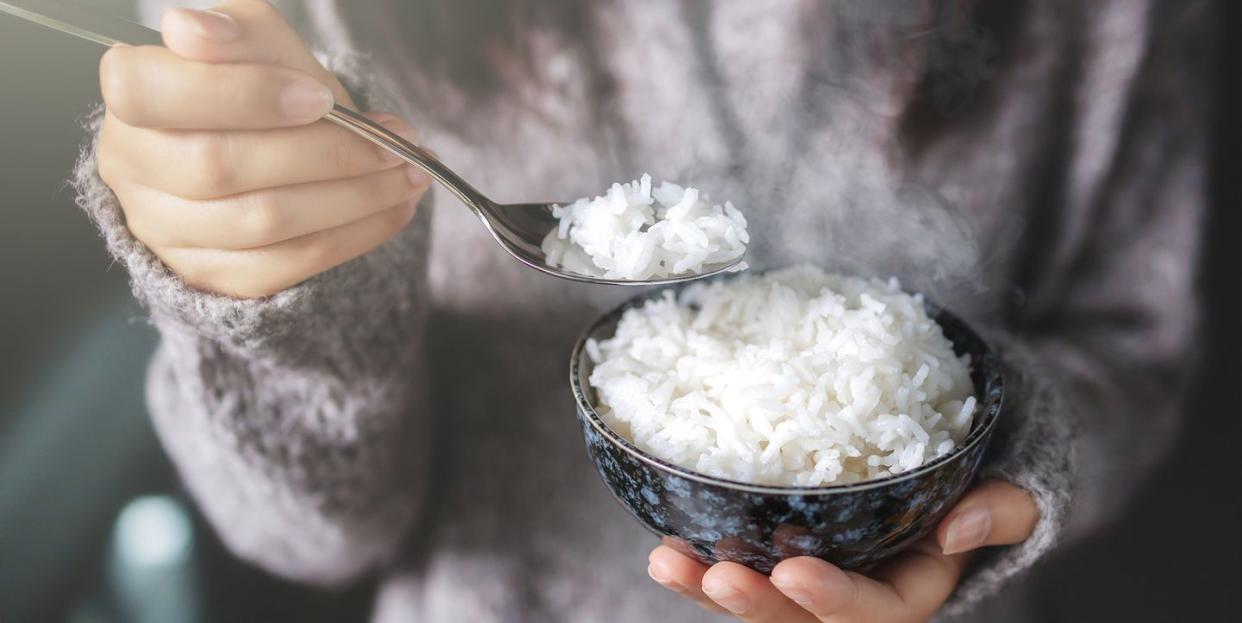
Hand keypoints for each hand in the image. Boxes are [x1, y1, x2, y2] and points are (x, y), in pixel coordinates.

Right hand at [97, 1, 429, 297]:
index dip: (243, 96)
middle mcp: (132, 166)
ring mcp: (165, 229)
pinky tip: (392, 209)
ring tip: (407, 174)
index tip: (319, 96)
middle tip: (394, 141)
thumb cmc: (258, 89)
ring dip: (354, 197)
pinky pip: (287, 264)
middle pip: (220, 166)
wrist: (266, 149)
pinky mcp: (211, 273)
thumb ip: (241, 37)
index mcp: (132, 95)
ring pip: (262, 222)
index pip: (153, 93)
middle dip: (325, 153)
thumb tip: (195, 30)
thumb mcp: (258, 46)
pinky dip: (353, 235)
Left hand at [647, 480, 1038, 622]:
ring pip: (760, 598)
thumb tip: (958, 527)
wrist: (960, 462)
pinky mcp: (782, 551)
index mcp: (910, 589)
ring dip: (709, 587)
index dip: (834, 601)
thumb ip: (1000, 510)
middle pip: (802, 618)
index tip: (794, 572)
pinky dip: (700, 561)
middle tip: (715, 576)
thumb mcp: (1010, 491)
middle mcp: (857, 592)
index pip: (875, 612)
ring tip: (667, 562)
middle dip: (757, 605)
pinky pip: (741, 566)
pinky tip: (664, 544)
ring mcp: (816, 574)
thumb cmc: (983, 476)